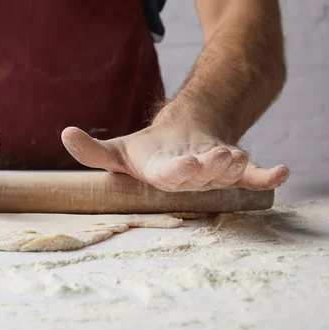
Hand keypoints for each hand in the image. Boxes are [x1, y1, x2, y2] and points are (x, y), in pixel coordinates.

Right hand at [61, 125, 288, 190]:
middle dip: (210, 169)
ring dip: (234, 165)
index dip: (179, 172)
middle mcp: (193, 178)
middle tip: (217, 160)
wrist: (177, 147)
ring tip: (237, 157)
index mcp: (164, 174)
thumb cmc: (148, 153)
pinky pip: (255, 175)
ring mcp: (216, 172)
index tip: (185, 165)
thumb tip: (64, 134)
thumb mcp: (118, 151)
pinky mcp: (234, 165)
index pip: (171, 176)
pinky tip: (283, 171)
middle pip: (203, 175)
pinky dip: (269, 175)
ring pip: (227, 171)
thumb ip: (92, 150)